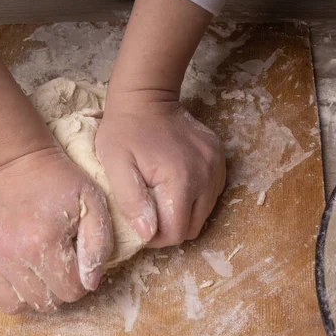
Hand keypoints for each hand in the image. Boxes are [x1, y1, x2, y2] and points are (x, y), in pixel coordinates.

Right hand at [0, 147, 112, 313]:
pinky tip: (8, 277)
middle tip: (59, 266)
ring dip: (29, 296)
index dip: (81, 281)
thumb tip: (89, 283)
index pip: (71, 291)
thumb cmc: (60, 183)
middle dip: (58, 290)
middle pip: (43, 303)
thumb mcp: (93, 204)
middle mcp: (11, 254)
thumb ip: (98, 245)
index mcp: (43, 242)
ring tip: (36, 273)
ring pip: (12, 305)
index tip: (78, 262)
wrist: (20, 162)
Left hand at [95, 91, 225, 247]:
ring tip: (161, 198)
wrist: (146, 98)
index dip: (156, 238)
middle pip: (193, 228)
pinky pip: (211, 196)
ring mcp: (217, 167)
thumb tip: (148, 233)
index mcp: (181, 180)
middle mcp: (206, 176)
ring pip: (204, 214)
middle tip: (149, 214)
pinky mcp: (220, 160)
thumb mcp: (115, 166)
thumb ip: (131, 202)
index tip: (140, 224)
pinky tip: (176, 185)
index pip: (175, 233)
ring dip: (183, 214)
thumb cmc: (124, 132)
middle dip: (170, 228)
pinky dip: (195, 199)